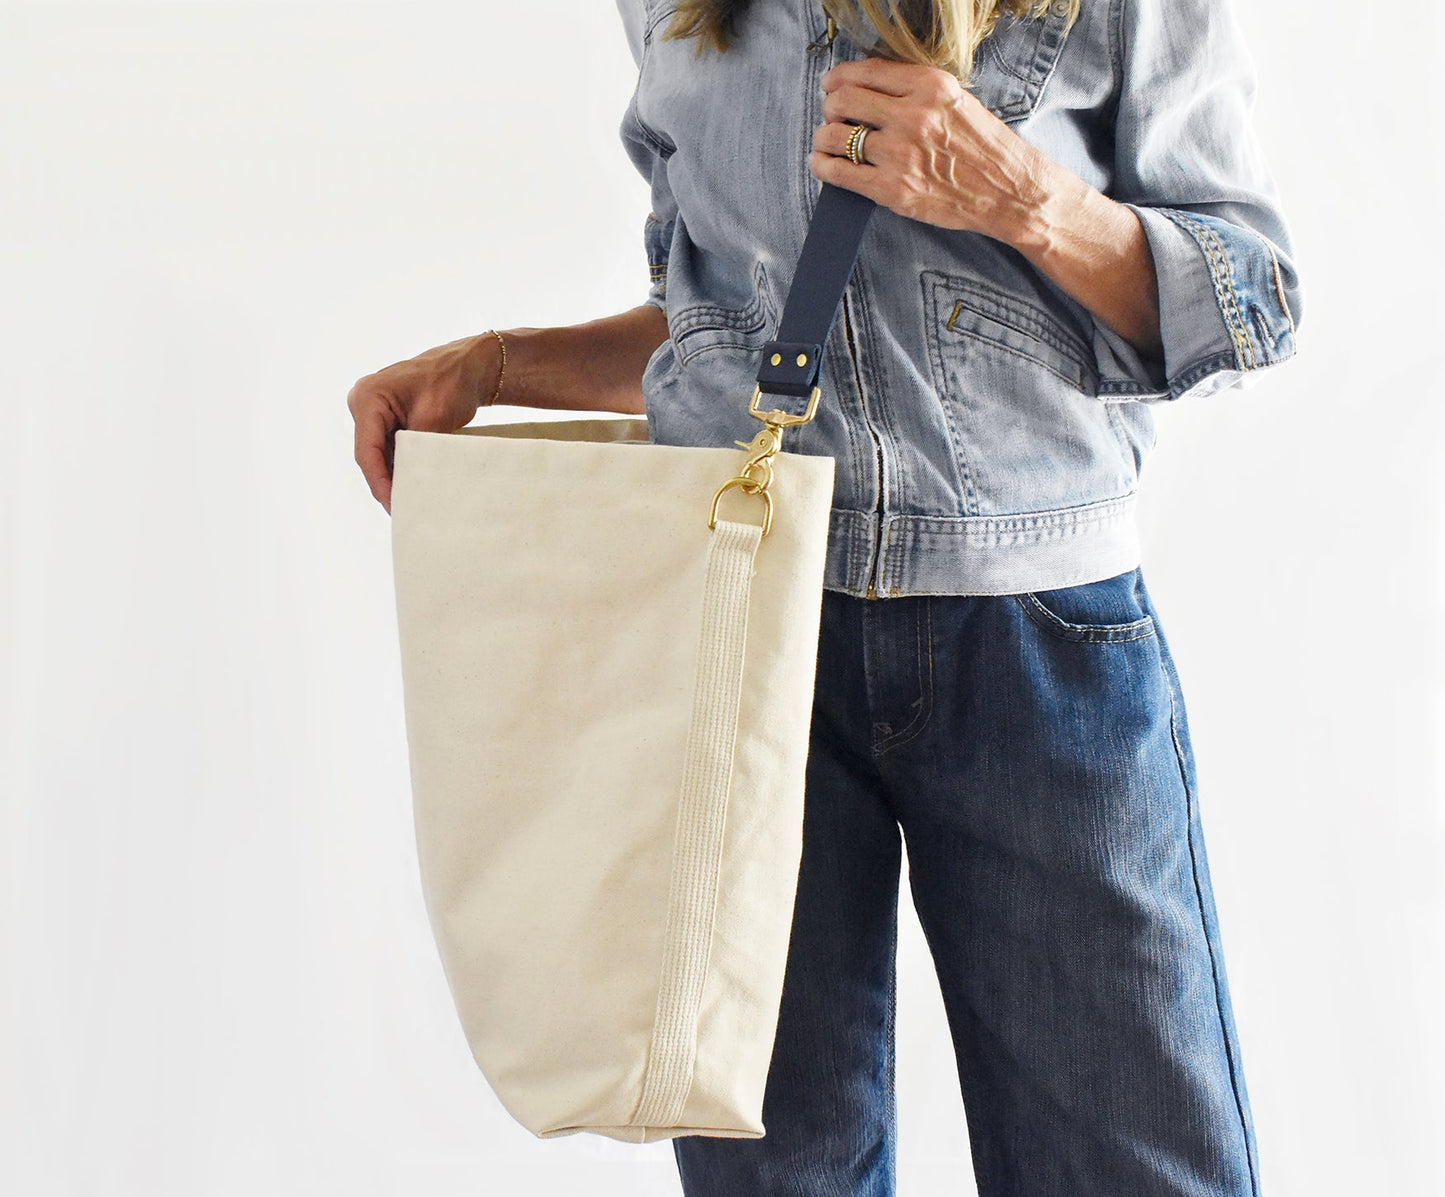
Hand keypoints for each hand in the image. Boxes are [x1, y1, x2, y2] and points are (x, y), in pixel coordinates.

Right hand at [347, 331, 498, 514]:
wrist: (469, 366)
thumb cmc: (451, 382)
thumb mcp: (433, 419)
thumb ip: (417, 451)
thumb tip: (412, 486)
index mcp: (368, 397)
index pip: (367, 450)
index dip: (379, 482)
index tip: (393, 505)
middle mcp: (363, 403)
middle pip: (370, 455)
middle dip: (385, 483)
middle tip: (401, 512)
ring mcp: (373, 411)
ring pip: (379, 455)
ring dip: (393, 477)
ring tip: (408, 504)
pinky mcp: (385, 418)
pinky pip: (389, 448)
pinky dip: (400, 466)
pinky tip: (412, 485)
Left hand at [809, 57, 1056, 245]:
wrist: (1009, 192)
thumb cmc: (985, 149)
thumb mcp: (957, 101)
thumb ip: (916, 91)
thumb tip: (870, 88)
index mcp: (930, 86)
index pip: (866, 71)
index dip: (839, 78)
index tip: (832, 84)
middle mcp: (913, 116)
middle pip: (844, 101)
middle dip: (830, 106)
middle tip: (831, 114)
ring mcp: (901, 154)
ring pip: (836, 136)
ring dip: (823, 137)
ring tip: (826, 140)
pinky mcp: (894, 190)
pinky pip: (840, 173)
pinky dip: (822, 166)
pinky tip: (822, 163)